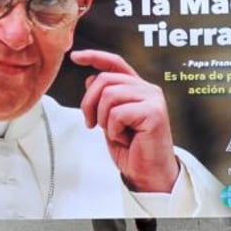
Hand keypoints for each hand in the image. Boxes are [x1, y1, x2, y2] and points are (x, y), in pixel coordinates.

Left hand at [70, 49, 179, 192]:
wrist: (148, 174)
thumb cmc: (132, 149)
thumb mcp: (110, 120)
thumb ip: (104, 99)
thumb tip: (90, 78)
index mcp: (138, 88)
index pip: (115, 63)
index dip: (94, 57)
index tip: (75, 57)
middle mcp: (147, 89)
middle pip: (104, 79)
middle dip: (89, 103)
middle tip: (91, 124)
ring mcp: (153, 99)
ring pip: (109, 95)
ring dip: (103, 119)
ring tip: (115, 133)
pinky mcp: (154, 112)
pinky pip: (118, 113)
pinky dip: (114, 130)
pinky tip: (125, 138)